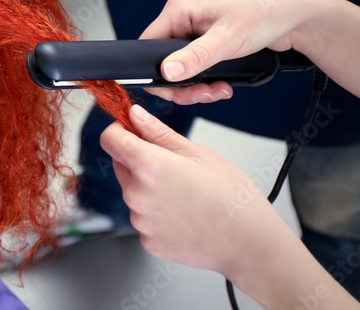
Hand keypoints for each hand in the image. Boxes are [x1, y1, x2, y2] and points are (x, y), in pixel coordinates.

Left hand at [102, 105, 288, 276]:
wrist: (250, 244)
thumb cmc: (233, 198)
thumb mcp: (198, 153)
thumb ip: (159, 133)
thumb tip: (135, 115)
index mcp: (148, 165)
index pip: (110, 139)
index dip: (120, 130)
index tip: (132, 131)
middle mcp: (137, 194)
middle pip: (120, 165)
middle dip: (138, 160)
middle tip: (172, 166)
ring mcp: (141, 220)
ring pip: (132, 192)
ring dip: (147, 188)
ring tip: (183, 194)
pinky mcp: (148, 241)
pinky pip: (143, 218)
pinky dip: (156, 213)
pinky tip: (182, 214)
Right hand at [138, 0, 326, 104]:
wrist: (294, 16)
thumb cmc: (263, 14)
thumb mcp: (227, 39)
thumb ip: (195, 58)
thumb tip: (166, 73)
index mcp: (178, 11)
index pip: (147, 46)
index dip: (157, 72)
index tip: (175, 90)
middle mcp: (183, 22)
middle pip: (163, 63)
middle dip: (182, 85)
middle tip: (202, 95)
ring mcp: (195, 35)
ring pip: (180, 71)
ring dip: (196, 87)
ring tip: (218, 91)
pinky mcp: (208, 46)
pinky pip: (195, 71)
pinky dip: (206, 83)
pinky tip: (223, 86)